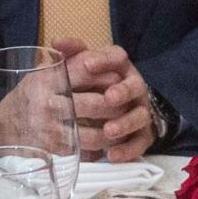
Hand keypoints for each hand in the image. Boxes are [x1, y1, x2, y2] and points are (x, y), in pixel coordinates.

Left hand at [52, 40, 156, 160]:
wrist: (116, 111)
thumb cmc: (94, 86)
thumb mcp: (84, 68)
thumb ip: (72, 55)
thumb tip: (55, 43)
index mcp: (120, 68)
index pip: (117, 57)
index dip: (104, 60)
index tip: (87, 64)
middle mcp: (134, 87)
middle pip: (135, 86)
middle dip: (122, 92)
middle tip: (108, 98)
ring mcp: (140, 111)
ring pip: (140, 116)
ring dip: (125, 123)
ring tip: (109, 131)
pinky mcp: (141, 134)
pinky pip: (139, 143)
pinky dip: (127, 150)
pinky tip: (111, 155)